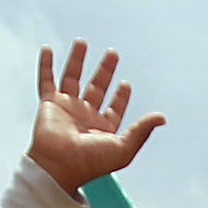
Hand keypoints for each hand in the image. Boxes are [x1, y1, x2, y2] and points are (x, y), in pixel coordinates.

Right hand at [28, 41, 163, 195]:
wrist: (60, 166)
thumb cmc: (91, 162)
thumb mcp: (124, 147)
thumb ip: (142, 130)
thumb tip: (162, 118)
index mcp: (103, 129)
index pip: (114, 108)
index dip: (121, 97)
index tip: (125, 84)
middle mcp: (85, 117)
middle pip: (97, 88)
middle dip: (105, 71)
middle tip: (113, 53)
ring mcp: (66, 109)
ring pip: (72, 78)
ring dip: (77, 60)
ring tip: (82, 42)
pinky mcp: (49, 104)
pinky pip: (46, 80)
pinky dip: (45, 65)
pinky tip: (48, 48)